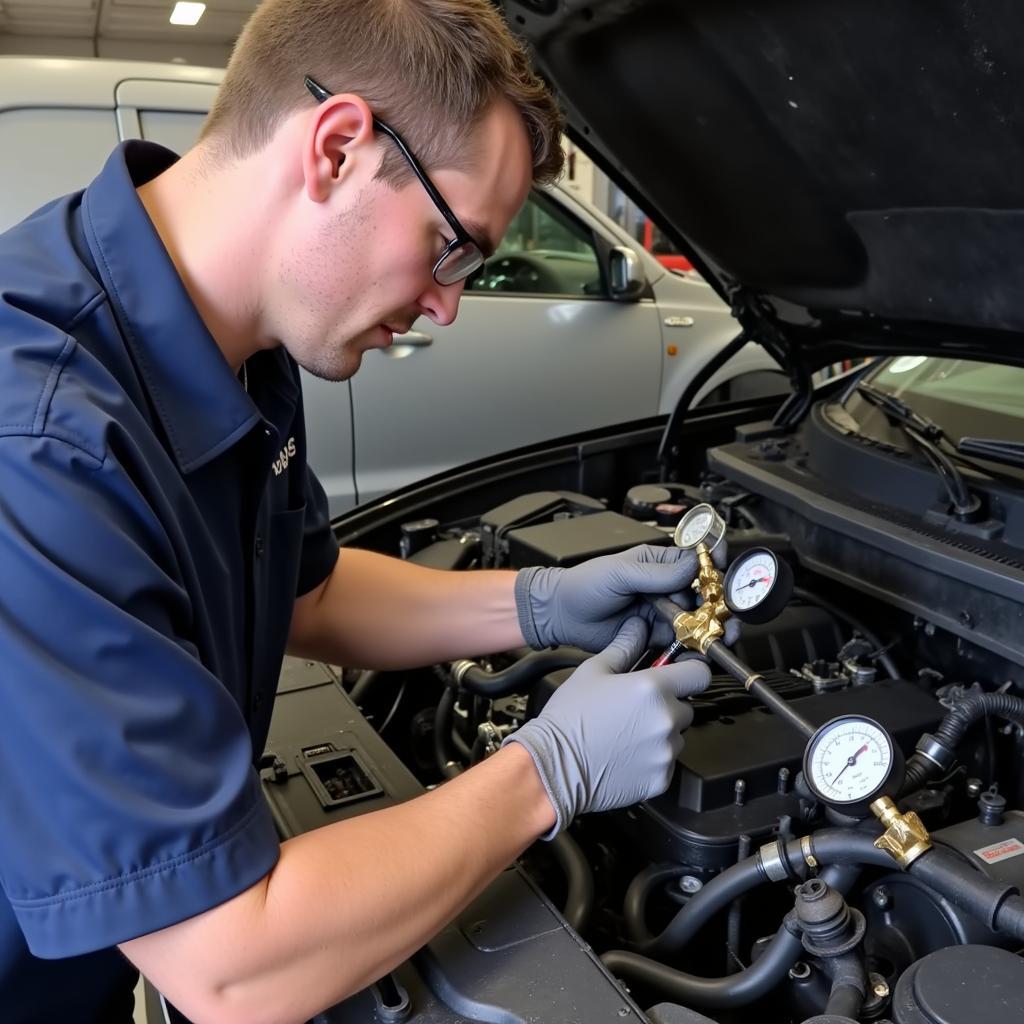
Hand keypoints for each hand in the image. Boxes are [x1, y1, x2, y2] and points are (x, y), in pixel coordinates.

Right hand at [503, 617, 709, 836]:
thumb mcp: (593, 671)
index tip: (679, 676)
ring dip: (660, 733)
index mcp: (652, 688)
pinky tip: (626, 754)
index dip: (690, 672)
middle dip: (667, 705)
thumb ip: (624, 647)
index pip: (700, 673)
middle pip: (686, 706)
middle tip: (636, 708)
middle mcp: (666, 720)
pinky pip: (667, 763)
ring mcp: (666, 752)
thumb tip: (638, 627)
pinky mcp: (661, 779)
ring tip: (626, 733)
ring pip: (677, 736)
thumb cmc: (569, 718)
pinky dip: (653, 759)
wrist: (553, 766)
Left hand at [514, 542, 726, 652]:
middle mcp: (665, 586)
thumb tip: (691, 567)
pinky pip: (681, 641)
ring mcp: (662, 612)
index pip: (695, 560)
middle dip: (719, 602)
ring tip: (721, 633)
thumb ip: (656, 573)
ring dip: (713, 625)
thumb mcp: (619, 573)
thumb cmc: (583, 585)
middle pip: (703, 593)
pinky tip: (703, 648)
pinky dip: (695, 645)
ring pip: (697, 618)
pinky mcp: (656, 636)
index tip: (722, 573)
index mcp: (659, 562)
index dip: (713, 565)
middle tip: (726, 613)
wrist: (561, 615)